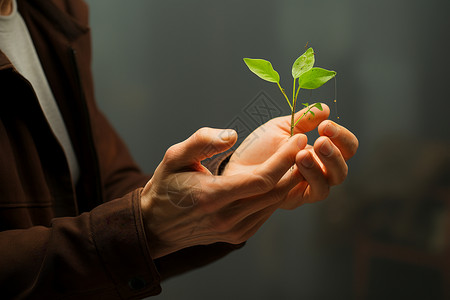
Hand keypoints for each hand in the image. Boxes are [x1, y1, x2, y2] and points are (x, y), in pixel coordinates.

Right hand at [141, 127, 307, 258]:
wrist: (156, 226)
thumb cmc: (165, 187)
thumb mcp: (174, 157)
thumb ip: (202, 141)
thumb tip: (233, 136)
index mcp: (212, 196)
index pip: (262, 179)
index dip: (285, 158)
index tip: (299, 138)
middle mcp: (226, 218)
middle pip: (275, 192)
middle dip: (295, 166)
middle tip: (304, 144)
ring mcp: (234, 231)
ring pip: (274, 204)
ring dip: (290, 181)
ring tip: (299, 158)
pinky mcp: (238, 236)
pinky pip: (266, 213)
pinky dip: (277, 194)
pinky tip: (280, 177)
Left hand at [223, 103, 357, 208]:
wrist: (235, 165)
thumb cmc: (258, 148)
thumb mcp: (280, 128)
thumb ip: (303, 119)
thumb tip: (325, 108)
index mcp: (318, 153)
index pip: (345, 147)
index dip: (341, 135)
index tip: (325, 124)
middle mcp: (318, 171)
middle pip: (343, 166)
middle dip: (336, 151)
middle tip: (320, 139)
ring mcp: (308, 186)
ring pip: (332, 181)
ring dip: (323, 164)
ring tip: (304, 152)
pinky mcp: (296, 198)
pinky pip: (314, 191)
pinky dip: (311, 176)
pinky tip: (298, 161)